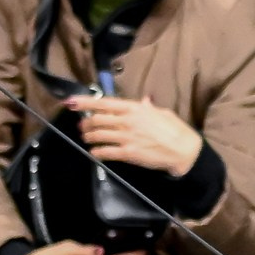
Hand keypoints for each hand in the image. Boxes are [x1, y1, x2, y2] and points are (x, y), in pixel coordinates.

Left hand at [67, 92, 205, 175]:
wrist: (183, 150)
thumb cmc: (175, 129)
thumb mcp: (162, 113)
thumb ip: (148, 107)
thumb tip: (144, 101)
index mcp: (134, 108)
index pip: (104, 103)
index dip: (85, 103)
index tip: (71, 102)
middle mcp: (127, 121)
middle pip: (97, 120)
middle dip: (86, 123)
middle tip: (82, 125)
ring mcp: (126, 138)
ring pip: (98, 135)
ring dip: (89, 136)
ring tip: (86, 137)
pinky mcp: (128, 154)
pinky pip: (106, 152)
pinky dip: (97, 152)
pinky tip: (94, 152)